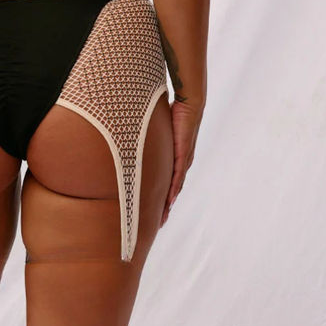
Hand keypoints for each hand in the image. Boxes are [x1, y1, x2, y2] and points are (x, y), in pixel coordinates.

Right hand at [160, 99, 203, 227]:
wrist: (190, 102)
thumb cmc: (175, 110)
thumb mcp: (159, 127)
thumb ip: (151, 134)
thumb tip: (135, 131)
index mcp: (177, 156)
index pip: (170, 181)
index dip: (164, 196)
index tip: (157, 209)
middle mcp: (183, 161)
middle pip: (174, 190)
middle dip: (166, 207)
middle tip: (158, 223)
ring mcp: (184, 159)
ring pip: (176, 187)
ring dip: (169, 203)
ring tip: (162, 218)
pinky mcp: (184, 154)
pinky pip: (178, 176)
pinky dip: (174, 190)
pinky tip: (169, 202)